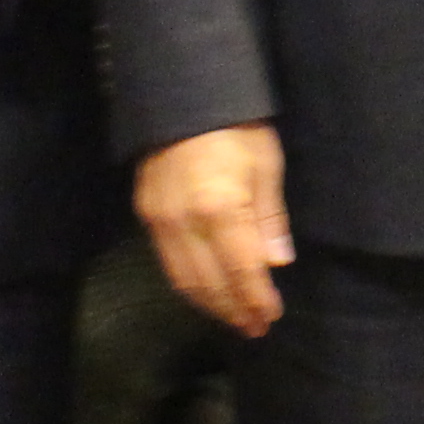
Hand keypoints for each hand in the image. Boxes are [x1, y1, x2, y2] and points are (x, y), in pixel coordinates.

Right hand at [135, 126, 291, 336]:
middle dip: (234, 310)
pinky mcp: (146, 215)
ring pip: (184, 280)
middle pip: (210, 283)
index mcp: (221, 209)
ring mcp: (161, 221)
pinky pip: (167, 263)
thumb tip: (277, 263)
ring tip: (234, 318)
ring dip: (210, 304)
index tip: (271, 316)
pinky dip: (189, 284)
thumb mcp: (265, 164)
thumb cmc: (235, 125)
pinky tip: (206, 291)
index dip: (256, 299)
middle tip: (255, 328)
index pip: (242, 270)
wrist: (180, 95)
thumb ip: (269, 219)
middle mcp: (186, 222)